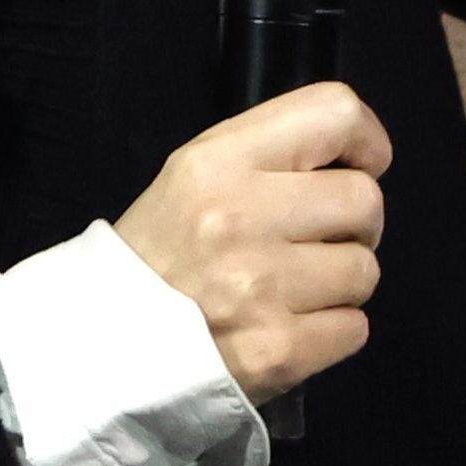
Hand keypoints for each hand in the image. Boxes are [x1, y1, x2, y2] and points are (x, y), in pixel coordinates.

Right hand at [115, 81, 390, 405]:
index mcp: (218, 163)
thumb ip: (266, 159)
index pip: (335, 114)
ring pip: (364, 270)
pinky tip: (288, 329)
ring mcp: (260, 287)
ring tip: (292, 292)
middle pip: (365, 199)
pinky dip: (332, 332)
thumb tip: (355, 164)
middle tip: (317, 243)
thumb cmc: (156, 258)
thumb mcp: (190, 179)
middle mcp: (240, 216)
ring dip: (340, 284)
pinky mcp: (278, 351)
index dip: (365, 140)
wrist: (100, 351)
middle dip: (354, 224)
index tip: (359, 165)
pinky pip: (354, 328)